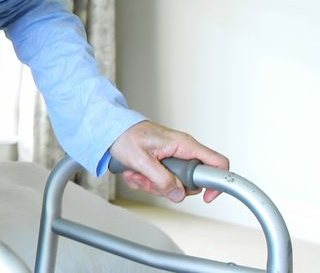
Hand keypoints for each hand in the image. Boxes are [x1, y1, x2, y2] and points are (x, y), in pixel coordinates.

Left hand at [109, 121, 228, 202]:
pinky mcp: (163, 164)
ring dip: (153, 185)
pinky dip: (146, 182)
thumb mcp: (141, 159)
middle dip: (169, 187)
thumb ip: (161, 178)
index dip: (217, 183)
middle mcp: (182, 151)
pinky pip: (161, 182)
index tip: (207, 197)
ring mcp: (173, 158)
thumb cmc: (124, 136)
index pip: (217, 163)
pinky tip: (134, 173)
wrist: (110, 130)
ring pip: (174, 185)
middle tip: (148, 180)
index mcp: (184, 145)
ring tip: (136, 174)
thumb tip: (178, 195)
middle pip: (191, 182)